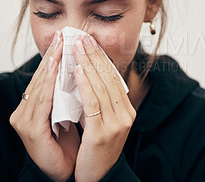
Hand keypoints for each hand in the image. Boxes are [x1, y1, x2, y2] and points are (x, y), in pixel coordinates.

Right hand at [10, 30, 79, 180]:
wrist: (67, 172)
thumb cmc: (70, 144)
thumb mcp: (71, 115)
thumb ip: (70, 96)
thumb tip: (84, 72)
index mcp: (35, 107)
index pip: (46, 78)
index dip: (55, 58)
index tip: (65, 39)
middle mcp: (26, 111)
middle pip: (41, 78)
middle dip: (53, 56)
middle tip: (63, 35)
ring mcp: (25, 120)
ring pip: (40, 86)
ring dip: (50, 65)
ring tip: (59, 47)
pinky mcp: (30, 130)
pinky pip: (41, 102)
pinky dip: (48, 84)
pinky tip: (54, 68)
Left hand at [72, 34, 136, 181]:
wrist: (99, 178)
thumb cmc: (97, 150)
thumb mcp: (104, 123)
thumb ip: (101, 102)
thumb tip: (88, 77)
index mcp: (127, 111)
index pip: (114, 79)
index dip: (102, 59)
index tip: (91, 43)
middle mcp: (125, 115)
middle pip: (109, 78)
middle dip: (95, 56)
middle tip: (83, 37)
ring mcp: (116, 124)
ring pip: (101, 86)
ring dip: (88, 64)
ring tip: (77, 48)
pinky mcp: (102, 133)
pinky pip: (93, 103)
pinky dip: (85, 84)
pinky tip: (77, 70)